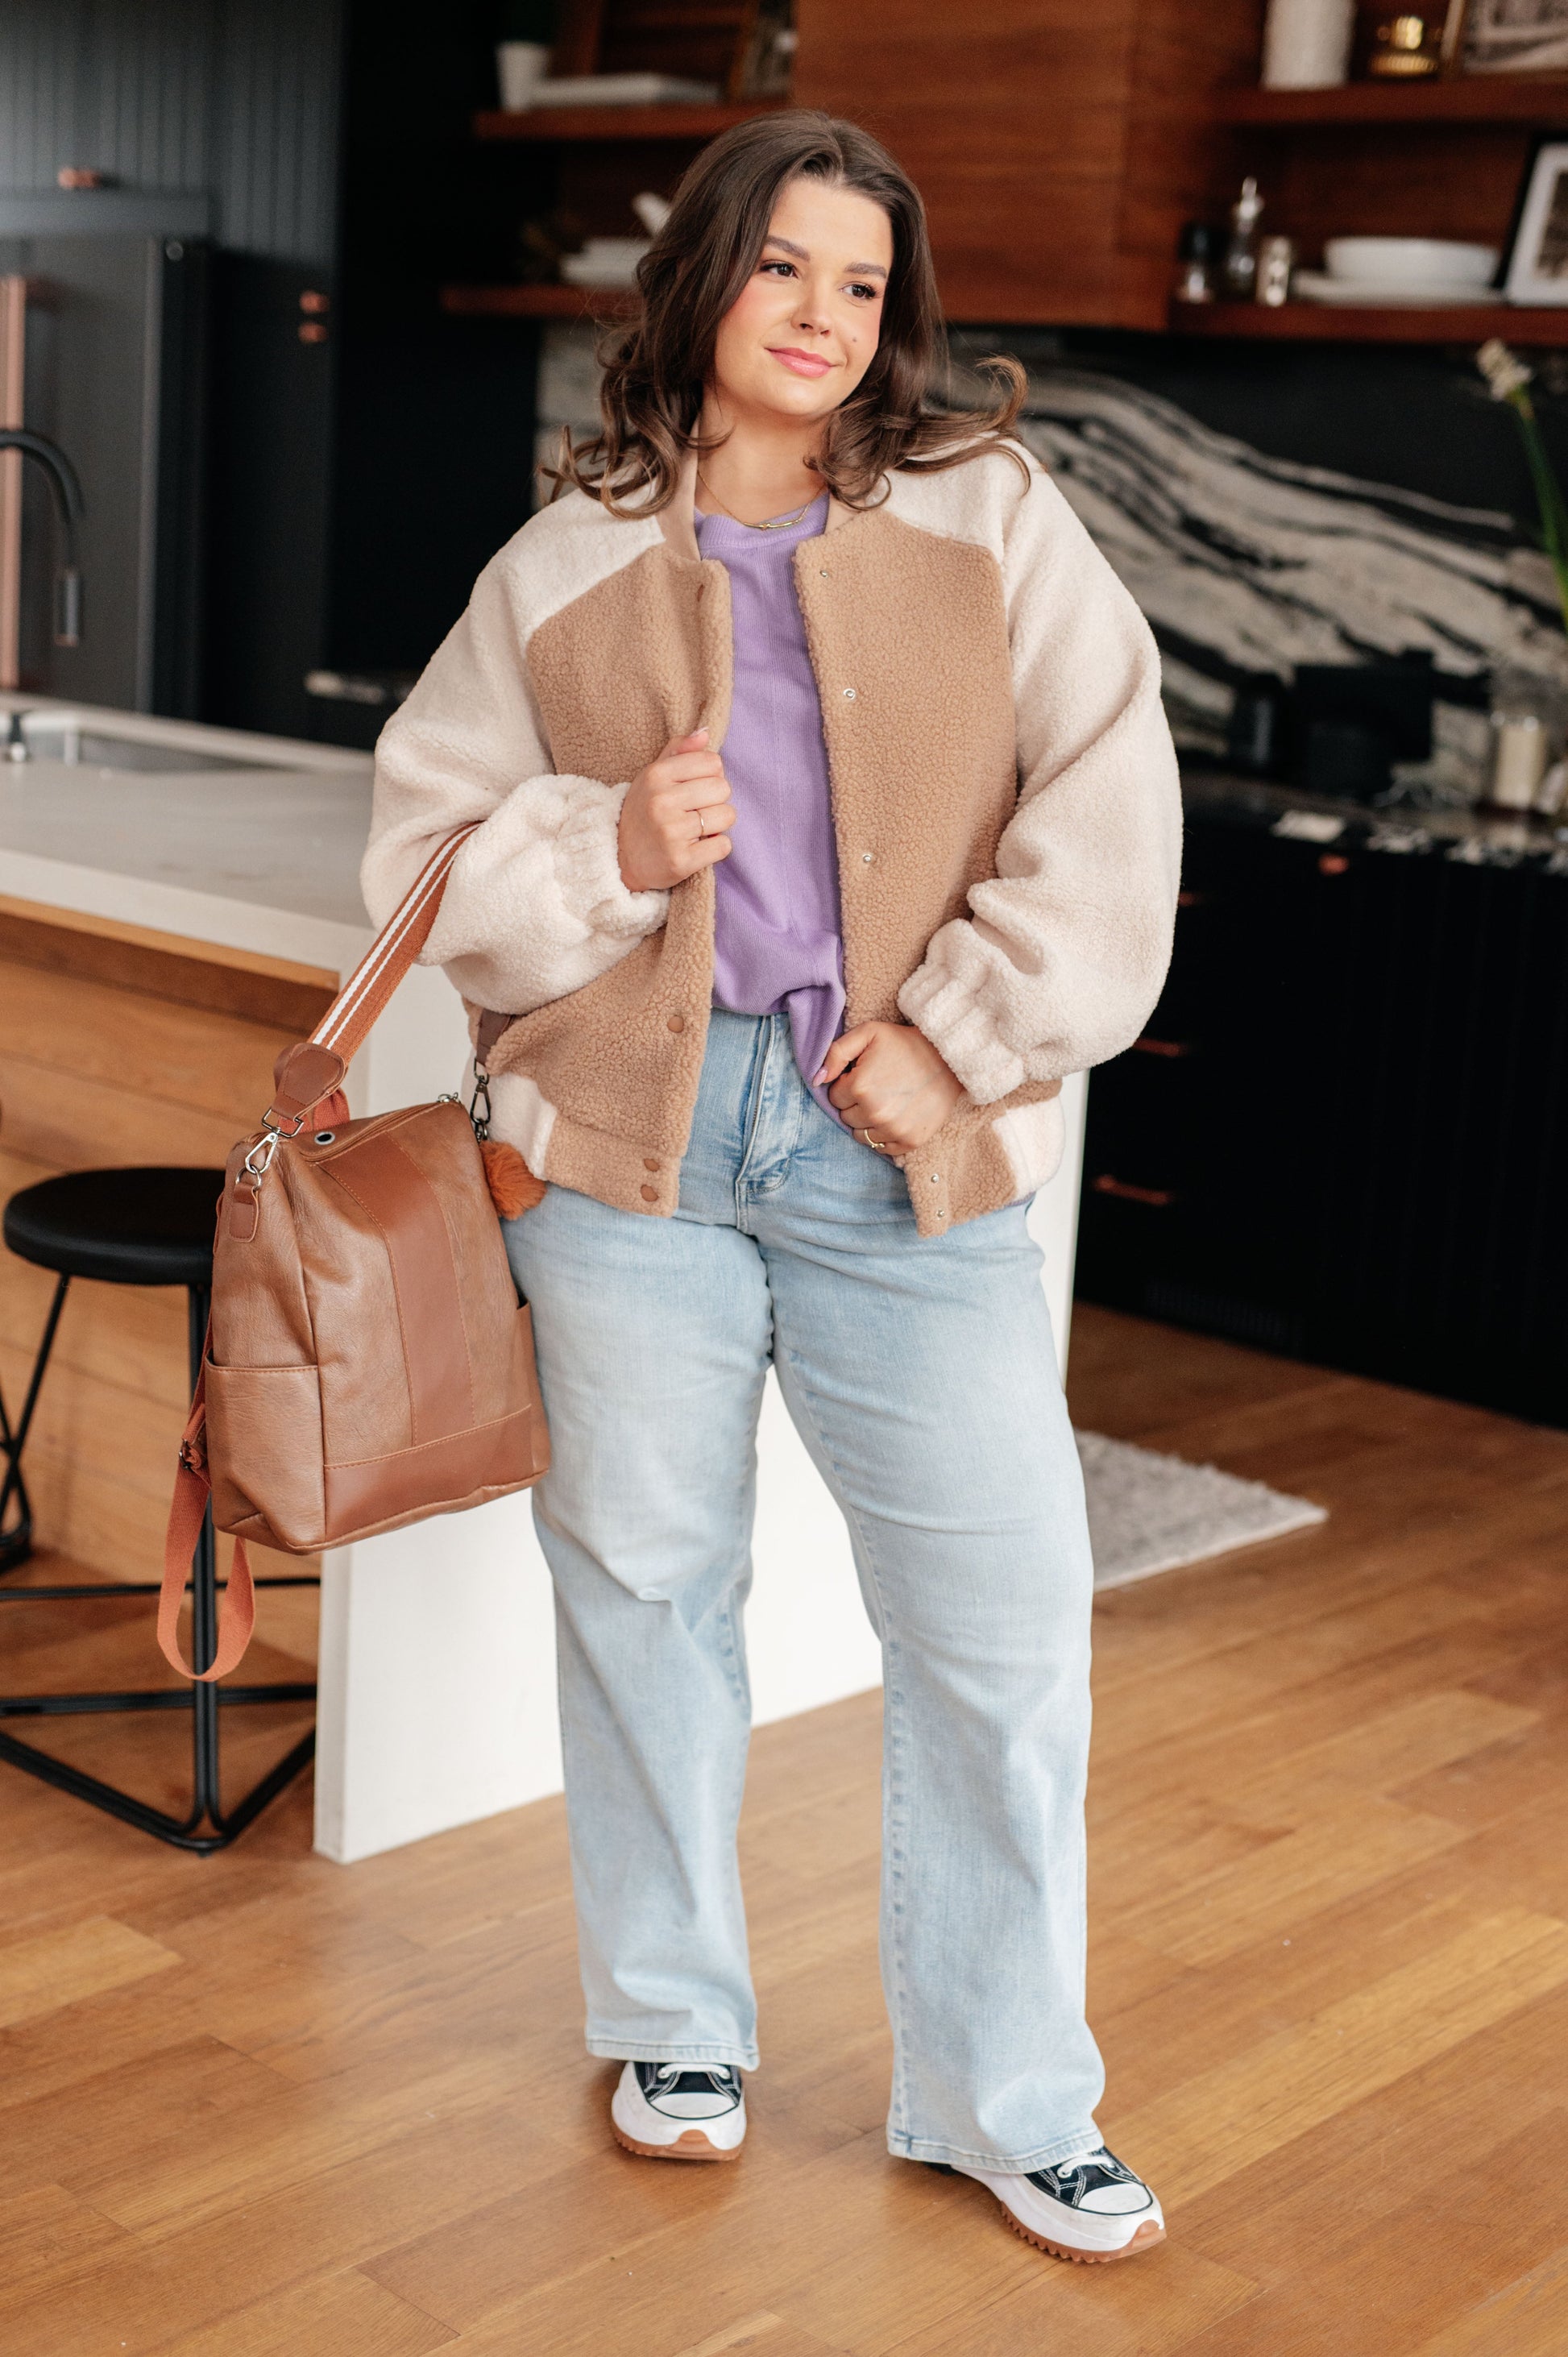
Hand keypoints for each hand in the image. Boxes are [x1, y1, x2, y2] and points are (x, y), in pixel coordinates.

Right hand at [618, 729, 735, 891]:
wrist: (620, 860)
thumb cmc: (643, 814)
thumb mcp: (652, 777)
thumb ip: (678, 752)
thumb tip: (704, 733)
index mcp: (656, 775)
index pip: (712, 762)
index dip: (711, 776)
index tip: (696, 789)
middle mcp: (661, 801)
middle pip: (722, 788)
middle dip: (716, 801)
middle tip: (696, 811)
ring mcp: (671, 832)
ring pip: (727, 816)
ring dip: (718, 825)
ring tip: (697, 829)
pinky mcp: (681, 861)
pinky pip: (724, 846)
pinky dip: (716, 847)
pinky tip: (698, 847)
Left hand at [817, 1021, 963, 1154]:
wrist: (949, 1059)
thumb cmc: (906, 1044)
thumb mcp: (869, 1033)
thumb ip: (836, 1052)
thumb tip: (817, 1079)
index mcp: (860, 1087)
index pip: (835, 1098)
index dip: (847, 1084)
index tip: (864, 1075)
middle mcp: (875, 1113)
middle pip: (846, 1118)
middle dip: (856, 1103)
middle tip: (877, 1087)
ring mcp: (894, 1130)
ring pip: (862, 1136)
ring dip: (868, 1121)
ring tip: (887, 1101)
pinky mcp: (910, 1141)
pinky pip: (882, 1148)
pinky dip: (884, 1135)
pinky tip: (896, 1115)